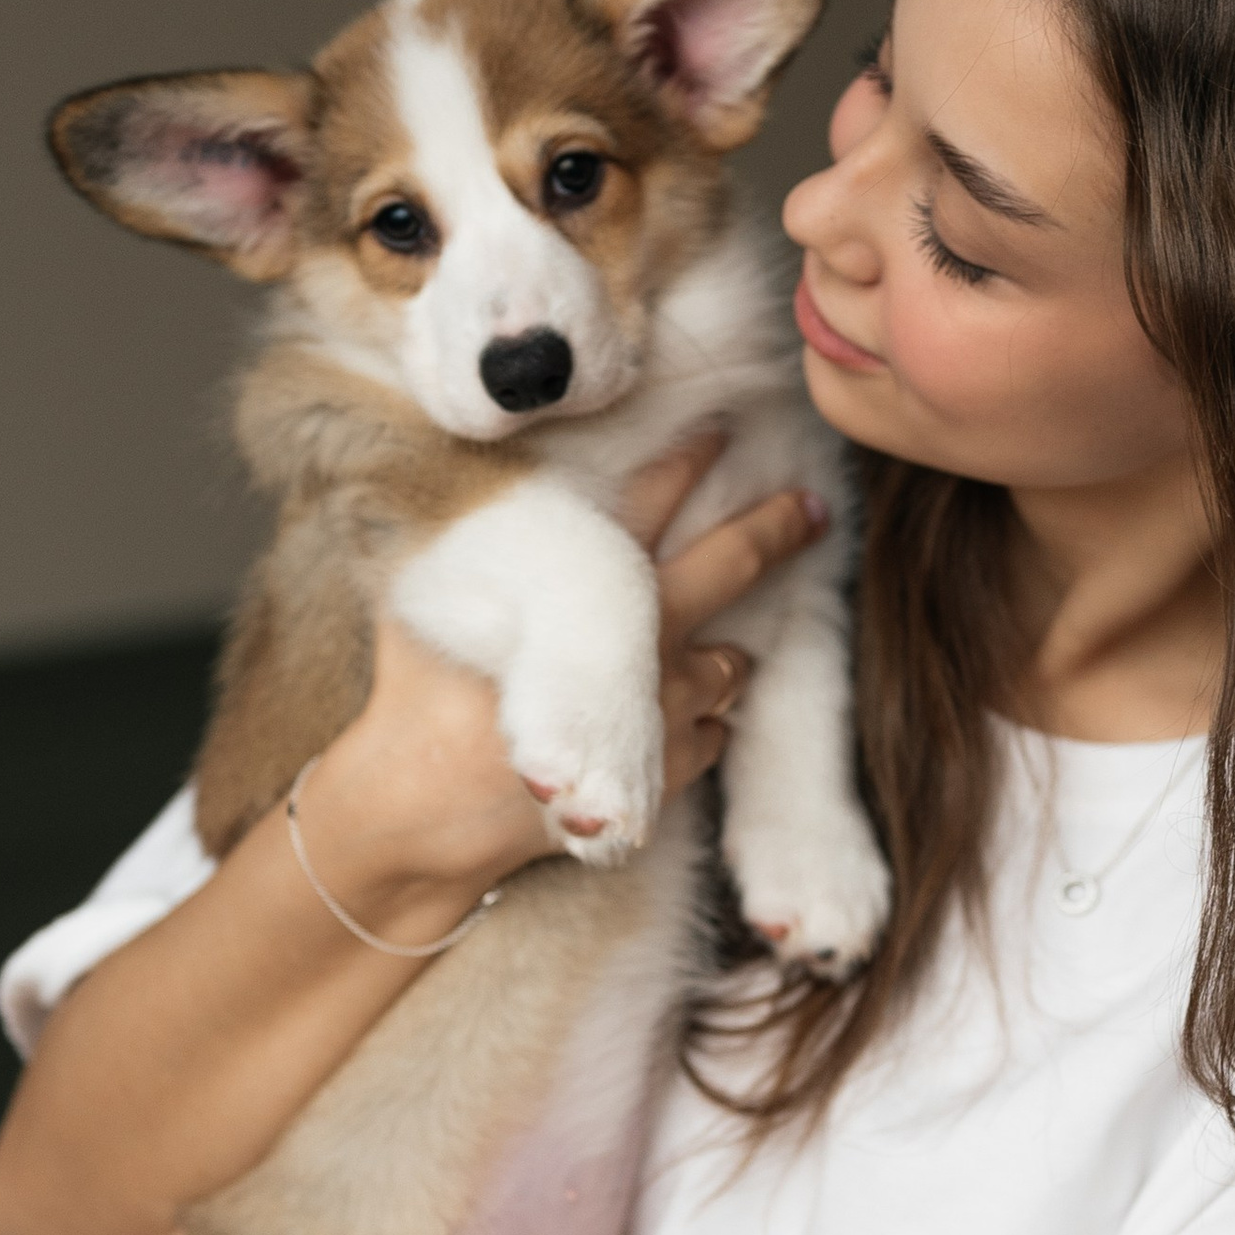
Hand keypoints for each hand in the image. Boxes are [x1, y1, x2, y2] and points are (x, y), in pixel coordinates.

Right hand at [294, 438, 828, 917]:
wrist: (433, 808)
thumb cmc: (423, 696)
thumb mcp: (432, 599)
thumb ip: (462, 546)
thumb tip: (458, 494)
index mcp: (597, 582)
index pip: (656, 495)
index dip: (690, 455)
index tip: (723, 425)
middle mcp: (649, 636)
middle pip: (734, 563)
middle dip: (778, 526)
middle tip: (812, 507)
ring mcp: (668, 707)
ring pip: (730, 665)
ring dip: (723, 654)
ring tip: (713, 652)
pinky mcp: (670, 770)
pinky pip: (712, 734)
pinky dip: (696, 724)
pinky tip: (666, 724)